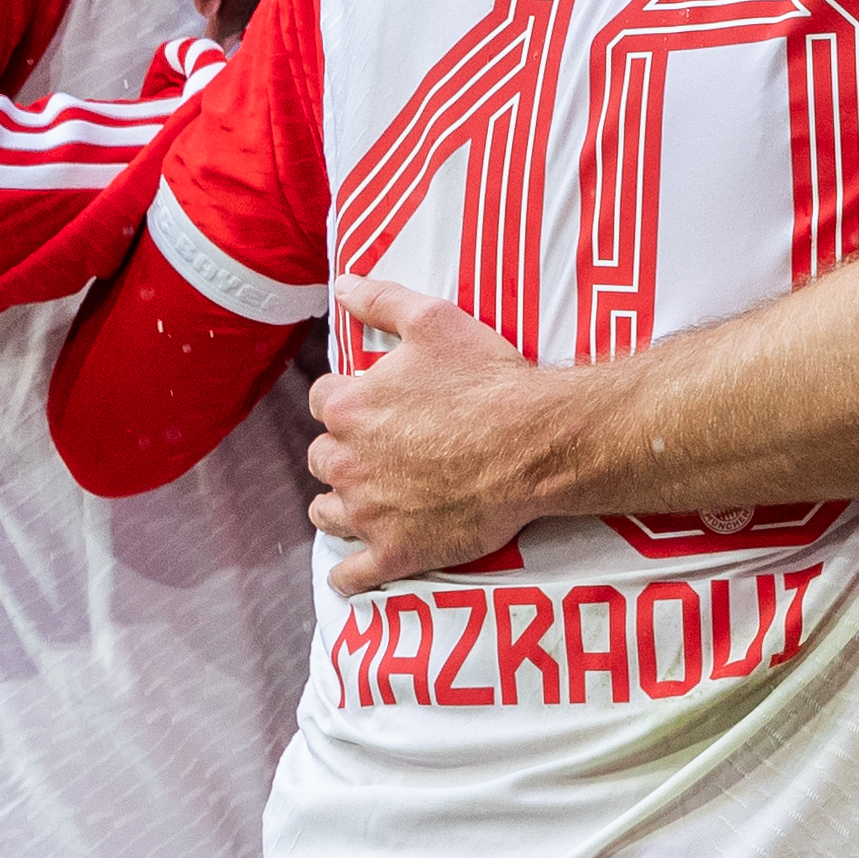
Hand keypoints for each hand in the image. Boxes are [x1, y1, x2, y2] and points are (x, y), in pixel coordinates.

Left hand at [307, 274, 572, 588]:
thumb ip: (380, 300)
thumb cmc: (489, 381)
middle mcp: (348, 461)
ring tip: (365, 502)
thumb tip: (343, 283)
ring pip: (327, 513)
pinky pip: (352, 574)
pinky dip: (350, 574)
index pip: (321, 401)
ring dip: (339, 506)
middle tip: (378, 452)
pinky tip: (354, 570)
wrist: (537, 444)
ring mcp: (369, 512)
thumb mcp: (435, 320)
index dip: (346, 401)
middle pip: (321, 458)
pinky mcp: (396, 552)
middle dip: (344, 453)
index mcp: (349, 406)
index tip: (371, 405)